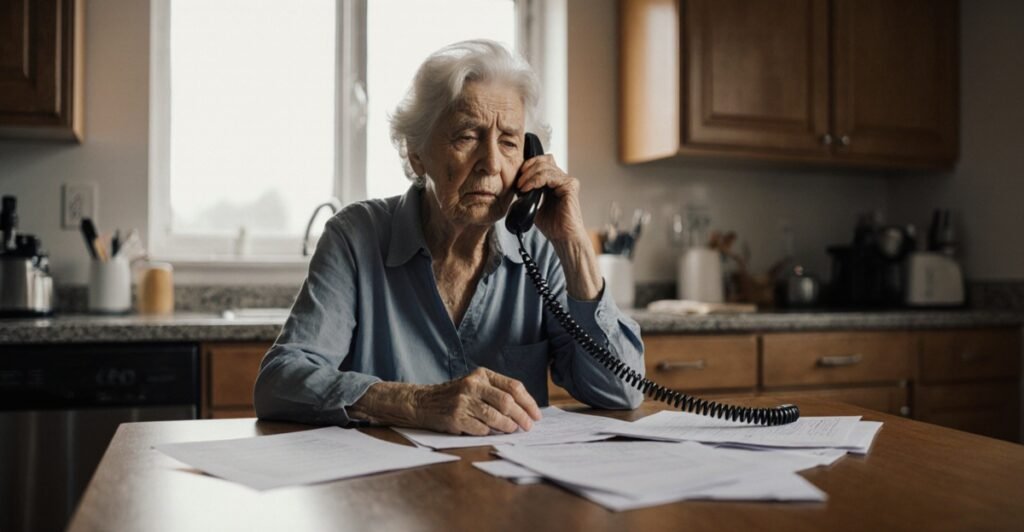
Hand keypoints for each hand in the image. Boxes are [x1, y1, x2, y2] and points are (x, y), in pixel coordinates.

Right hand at [413, 368, 542, 435]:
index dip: (528, 402)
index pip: (513, 387)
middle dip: (522, 416)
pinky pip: (481, 428)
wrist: (423, 402)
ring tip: (513, 430)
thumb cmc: (455, 396)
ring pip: (495, 416)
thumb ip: (496, 392)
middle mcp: (473, 384)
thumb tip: (525, 411)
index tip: (536, 415)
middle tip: (528, 427)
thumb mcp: (475, 384)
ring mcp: (463, 401)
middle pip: (507, 402)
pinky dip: (489, 432)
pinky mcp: (455, 417)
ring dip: (508, 426)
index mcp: (482, 374)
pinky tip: (492, 432)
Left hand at [515, 154, 586, 242]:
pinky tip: (528, 188)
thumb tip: (516, 187)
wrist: (563, 237)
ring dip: (529, 175)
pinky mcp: (570, 186)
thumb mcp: (535, 206)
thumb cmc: (553, 226)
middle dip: (528, 168)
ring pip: (545, 167)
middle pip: (544, 160)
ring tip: (521, 187)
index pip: (543, 162)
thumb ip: (529, 194)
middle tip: (518, 182)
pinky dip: (535, 180)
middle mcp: (562, 179)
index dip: (529, 164)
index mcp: (555, 182)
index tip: (518, 176)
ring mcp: (567, 181)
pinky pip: (550, 176)